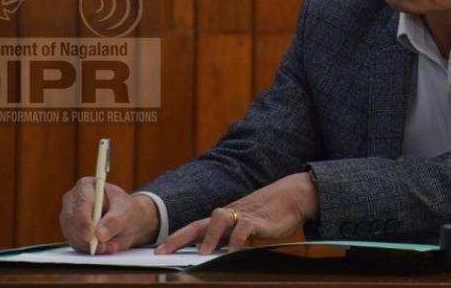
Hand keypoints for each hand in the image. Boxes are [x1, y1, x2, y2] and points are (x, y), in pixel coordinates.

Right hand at [60, 176, 158, 253]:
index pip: (81, 203)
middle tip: (103, 247)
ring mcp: (70, 217)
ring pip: (71, 234)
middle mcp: (73, 200)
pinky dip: (89, 250)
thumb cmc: (126, 210)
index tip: (90, 236)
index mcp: (86, 186)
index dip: (84, 220)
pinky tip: (104, 248)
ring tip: (110, 246)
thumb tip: (100, 235)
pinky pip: (75, 244)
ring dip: (90, 246)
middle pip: (71, 220)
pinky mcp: (71, 232)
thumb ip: (114, 222)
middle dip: (86, 237)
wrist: (128, 221)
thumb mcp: (126, 212)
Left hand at [156, 172, 318, 254]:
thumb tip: (211, 254)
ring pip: (218, 220)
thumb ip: (228, 239)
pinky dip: (238, 239)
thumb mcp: (242, 228)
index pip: (192, 228)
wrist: (291, 196)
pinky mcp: (259, 219)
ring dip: (208, 237)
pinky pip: (245, 228)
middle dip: (178, 237)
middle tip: (162, 252)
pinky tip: (234, 251)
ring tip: (201, 254)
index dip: (175, 238)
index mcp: (221, 219)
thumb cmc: (266, 214)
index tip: (158, 250)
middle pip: (197, 224)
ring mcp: (242, 215)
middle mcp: (227, 215)